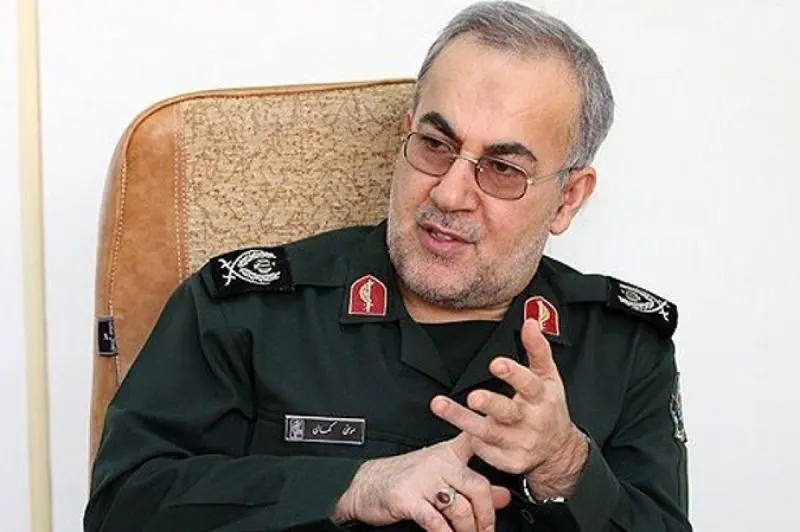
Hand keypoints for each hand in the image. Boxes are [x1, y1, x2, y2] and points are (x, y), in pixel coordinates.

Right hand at [332, 433, 511, 531]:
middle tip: (487, 530)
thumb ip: (475, 485)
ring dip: (469, 530)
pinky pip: (435, 520)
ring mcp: (423, 479)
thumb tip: (505, 496)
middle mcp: (438, 462)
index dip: (496, 444)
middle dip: (487, 515)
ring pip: (460, 507)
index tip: (513, 452)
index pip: (478, 443)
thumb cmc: (409, 478)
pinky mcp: (408, 497)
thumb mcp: (443, 475)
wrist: (368, 484)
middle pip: (478, 486)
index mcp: (449, 453)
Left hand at [430, 319, 587, 498]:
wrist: (559, 449)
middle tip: (473, 397)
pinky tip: (461, 432)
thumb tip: (529, 321)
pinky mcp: (510, 461)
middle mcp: (531, 420)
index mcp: (542, 396)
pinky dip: (473, 442)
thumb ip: (538, 349)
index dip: (513, 374)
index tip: (495, 363)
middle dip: (490, 405)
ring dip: (461, 419)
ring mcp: (521, 443)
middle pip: (508, 412)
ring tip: (438, 405)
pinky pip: (486, 451)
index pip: (529, 383)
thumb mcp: (549, 376)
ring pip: (488, 432)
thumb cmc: (548, 406)